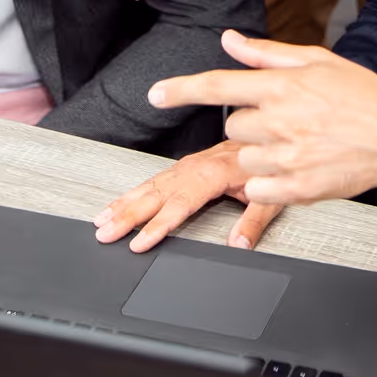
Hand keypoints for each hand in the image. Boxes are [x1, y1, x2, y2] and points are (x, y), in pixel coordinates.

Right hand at [93, 141, 282, 253]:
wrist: (272, 131)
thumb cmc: (272, 163)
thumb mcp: (274, 195)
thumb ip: (255, 221)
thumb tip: (239, 245)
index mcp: (215, 173)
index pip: (180, 204)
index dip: (158, 225)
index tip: (139, 242)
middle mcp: (196, 167)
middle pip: (156, 194)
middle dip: (127, 215)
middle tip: (105, 233)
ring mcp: (188, 165)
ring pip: (149, 185)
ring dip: (123, 203)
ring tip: (102, 220)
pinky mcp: (185, 165)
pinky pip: (154, 179)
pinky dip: (132, 192)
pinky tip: (119, 203)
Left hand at [147, 30, 376, 207]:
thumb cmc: (362, 94)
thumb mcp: (317, 60)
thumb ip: (267, 53)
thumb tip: (229, 40)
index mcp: (283, 85)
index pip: (218, 84)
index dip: (181, 89)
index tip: (155, 94)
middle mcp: (281, 120)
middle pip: (231, 125)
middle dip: (248, 123)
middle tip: (282, 120)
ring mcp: (288, 157)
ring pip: (243, 158)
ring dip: (259, 153)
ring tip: (295, 144)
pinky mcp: (298, 188)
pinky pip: (256, 190)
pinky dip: (267, 183)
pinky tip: (293, 169)